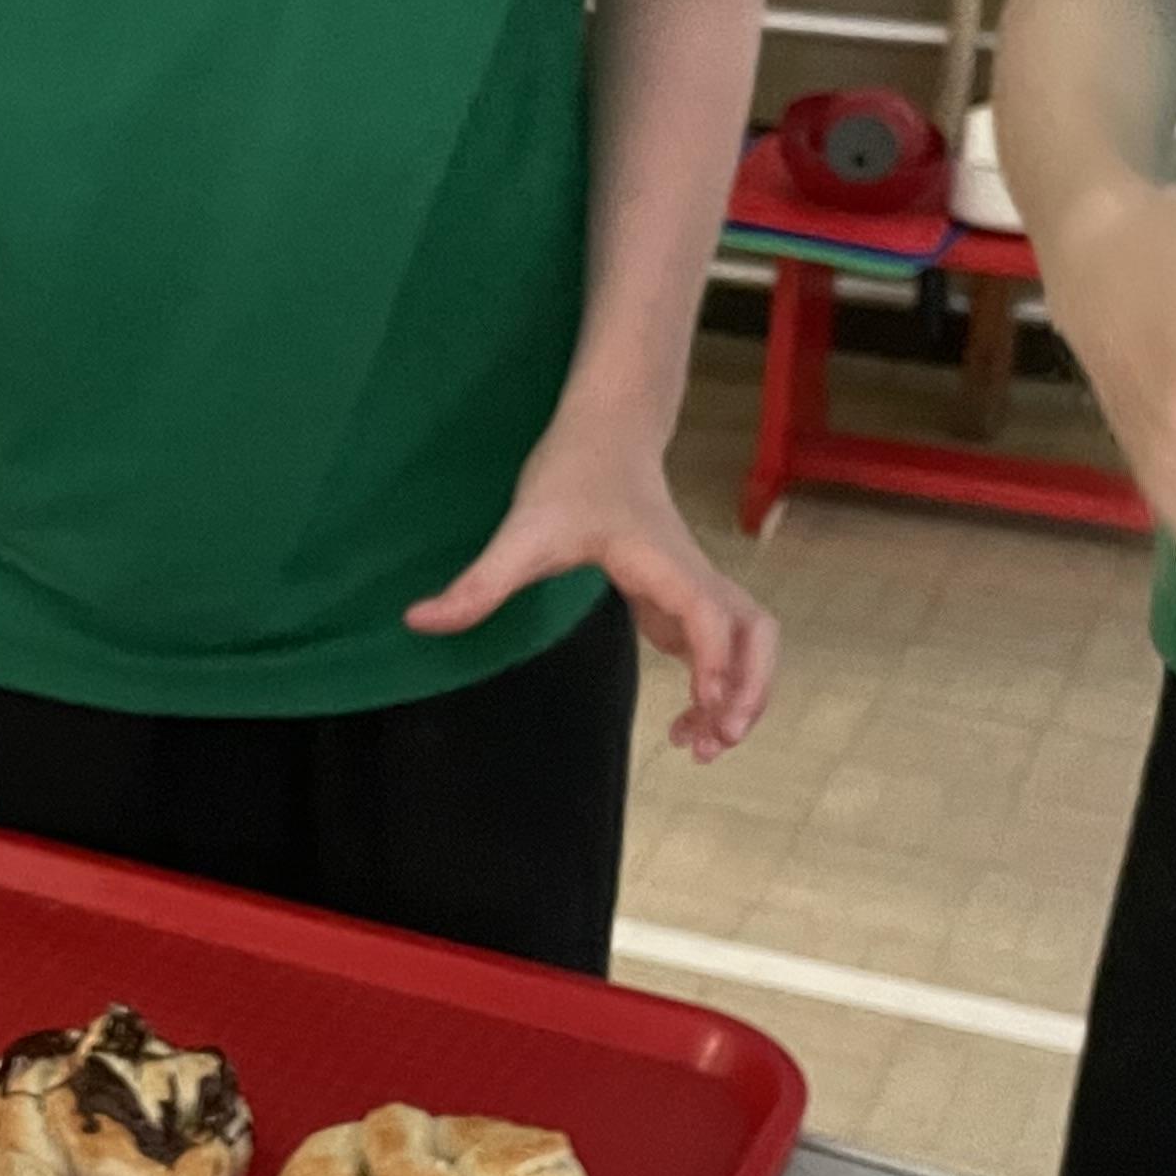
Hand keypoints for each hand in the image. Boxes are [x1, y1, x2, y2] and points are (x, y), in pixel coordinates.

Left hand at [407, 404, 778, 760]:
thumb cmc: (572, 472)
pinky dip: (720, 688)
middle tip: (715, 742)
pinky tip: (685, 723)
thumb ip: (479, 581)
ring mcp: (692, 586)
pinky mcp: (682, 596)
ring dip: (742, 693)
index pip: (707, 610)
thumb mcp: (522, 529)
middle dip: (750, 688)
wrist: (606, 430)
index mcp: (662, 559)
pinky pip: (722, 647)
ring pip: (749, 641)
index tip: (708, 705)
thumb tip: (418, 621)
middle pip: (757, 632)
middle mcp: (691, 574)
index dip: (716, 658)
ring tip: (700, 745)